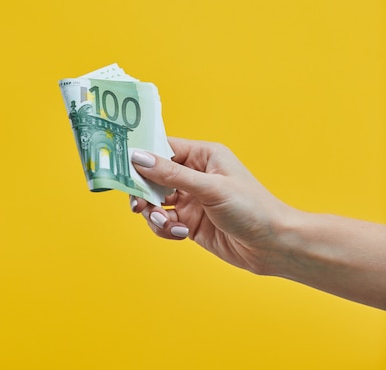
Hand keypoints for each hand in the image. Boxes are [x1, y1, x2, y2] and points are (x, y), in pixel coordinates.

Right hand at [130, 137, 290, 273]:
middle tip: (138, 205)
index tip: (121, 168)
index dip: (141, 157)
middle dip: (144, 192)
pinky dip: (165, 229)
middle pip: (153, 177)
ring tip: (167, 224)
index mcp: (202, 155)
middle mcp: (194, 174)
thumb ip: (172, 174)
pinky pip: (164, 222)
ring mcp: (191, 199)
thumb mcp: (210, 188)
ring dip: (154, 215)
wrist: (273, 246)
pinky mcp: (190, 222)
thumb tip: (138, 157)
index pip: (162, 148)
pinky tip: (181, 234)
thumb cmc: (251, 208)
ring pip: (155, 202)